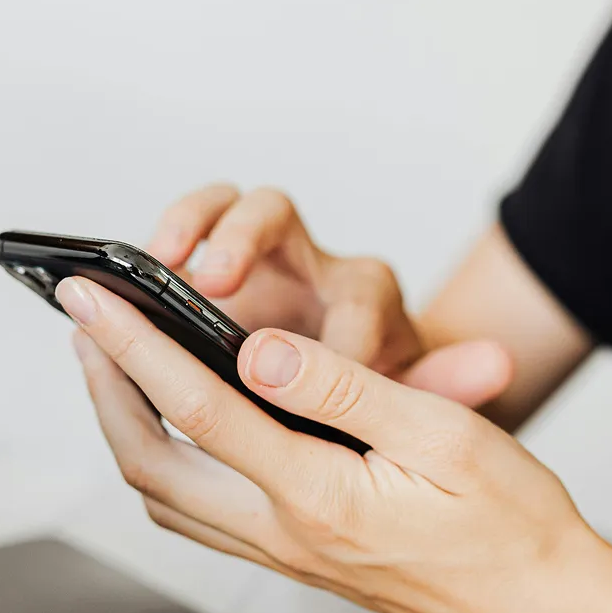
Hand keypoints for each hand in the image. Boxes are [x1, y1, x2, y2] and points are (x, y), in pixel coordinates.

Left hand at [58, 274, 611, 612]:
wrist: (544, 612)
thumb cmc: (514, 524)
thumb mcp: (444, 437)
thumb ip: (345, 389)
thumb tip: (261, 348)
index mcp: (320, 496)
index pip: (198, 407)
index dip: (134, 343)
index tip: (90, 296)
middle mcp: (286, 536)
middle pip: (151, 463)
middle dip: (103, 388)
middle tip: (83, 324)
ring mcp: (288, 557)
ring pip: (167, 499)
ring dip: (126, 428)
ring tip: (115, 366)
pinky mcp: (299, 563)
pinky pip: (203, 519)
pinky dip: (167, 468)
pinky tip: (177, 432)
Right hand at [145, 184, 512, 407]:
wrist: (367, 395)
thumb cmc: (393, 399)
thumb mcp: (432, 401)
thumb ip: (451, 382)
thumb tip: (499, 364)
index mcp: (367, 293)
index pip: (357, 287)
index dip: (337, 330)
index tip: (321, 370)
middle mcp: (308, 266)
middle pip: (272, 212)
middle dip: (238, 236)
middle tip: (210, 278)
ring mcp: (251, 270)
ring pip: (215, 211)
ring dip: (184, 230)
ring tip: (154, 268)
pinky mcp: (205, 289)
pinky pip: (170, 253)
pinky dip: (146, 267)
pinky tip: (113, 311)